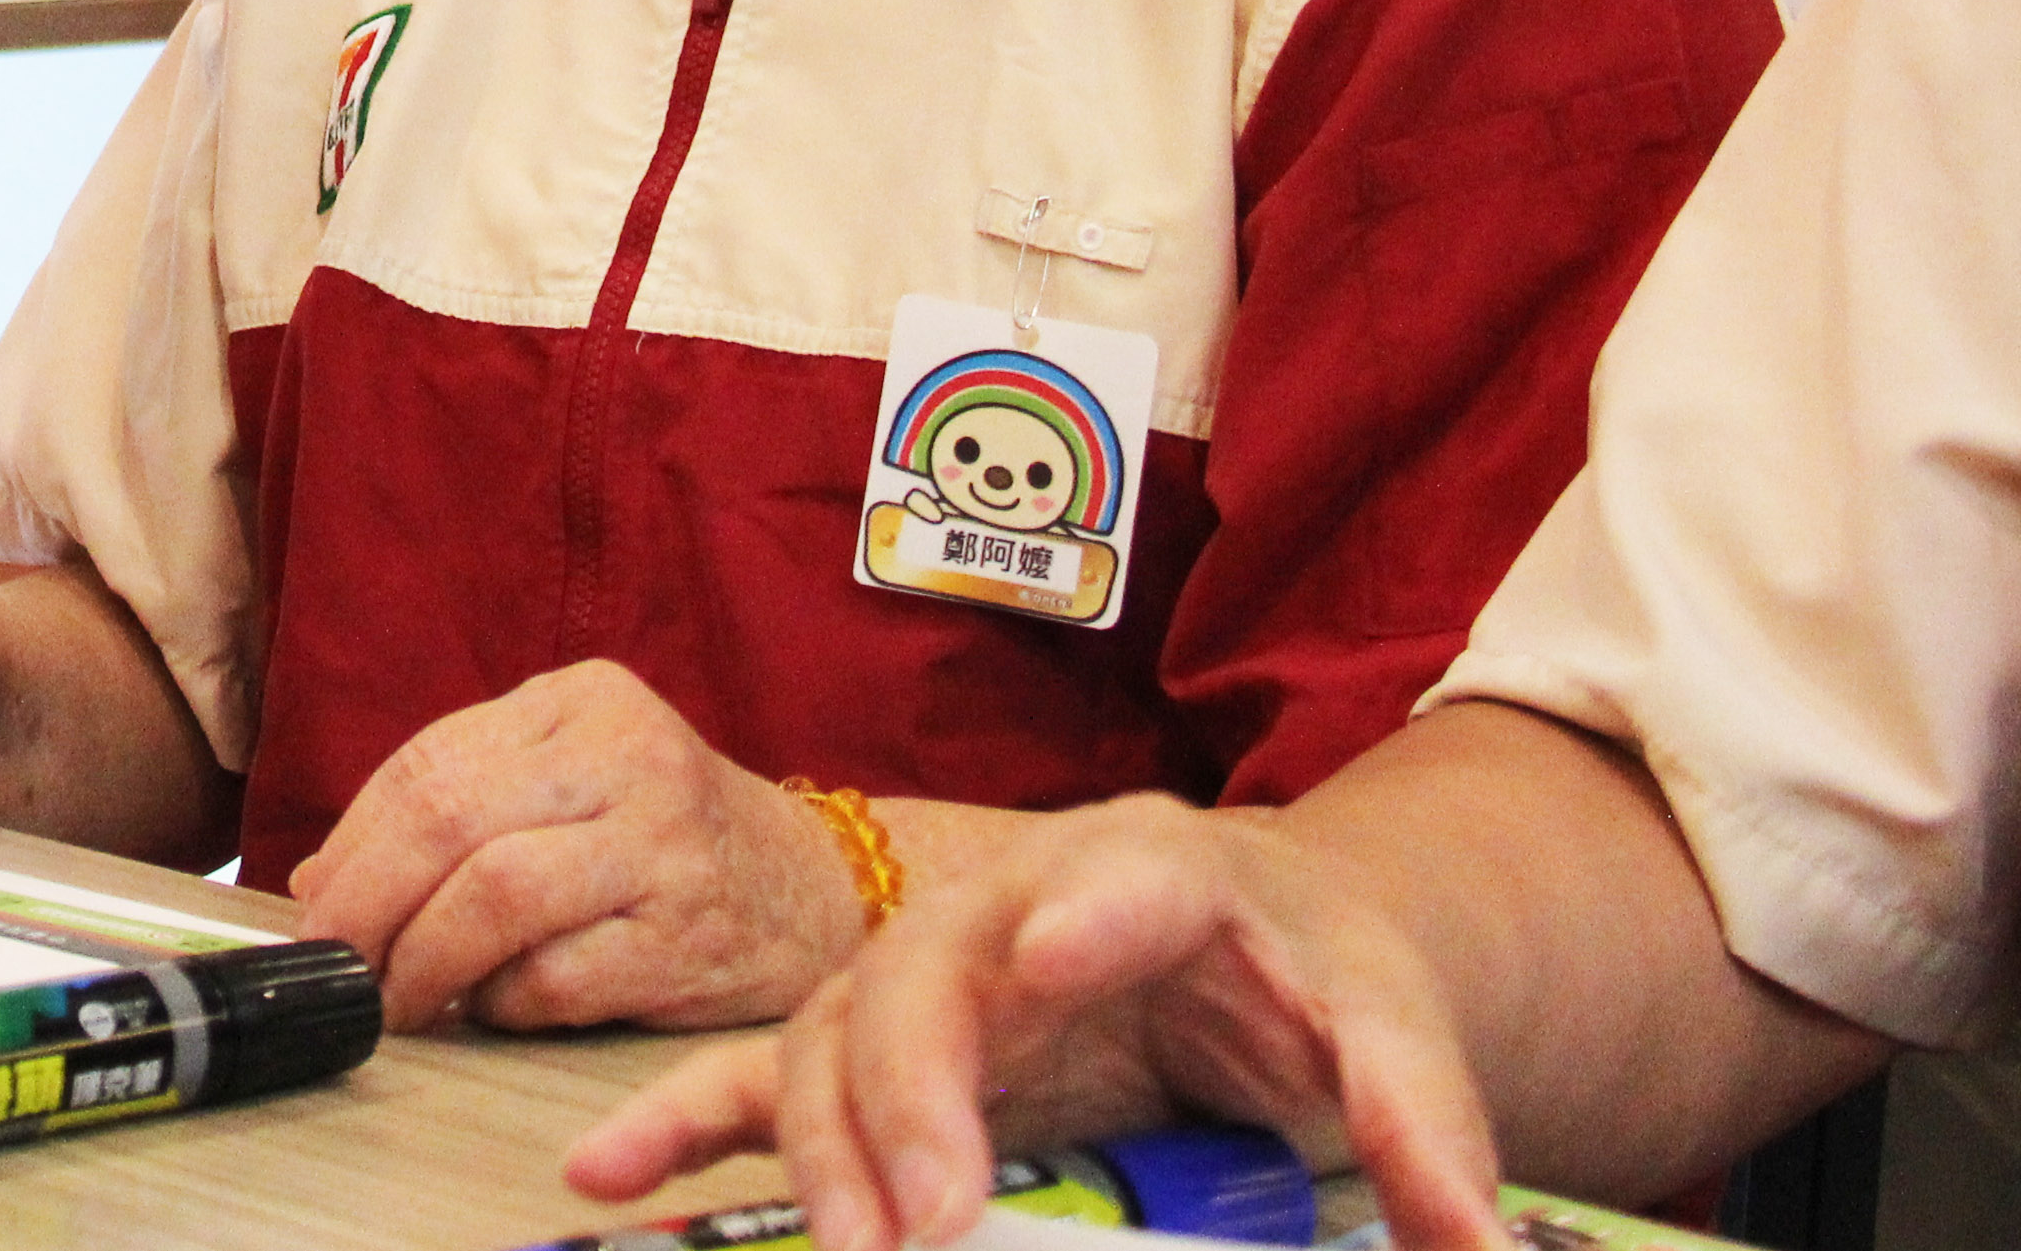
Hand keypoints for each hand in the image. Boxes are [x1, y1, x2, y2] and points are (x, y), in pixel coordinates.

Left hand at [290, 659, 866, 1031]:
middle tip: (336, 963)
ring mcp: (664, 845)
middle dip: (367, 903)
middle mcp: (626, 756)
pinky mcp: (689, 939)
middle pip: (447, 820)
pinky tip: (491, 1007)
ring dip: (421, 961)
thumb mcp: (569, 784)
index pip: (428, 763)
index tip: (314, 907)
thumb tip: (319, 879)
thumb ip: (456, 810)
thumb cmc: (668, 838)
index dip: (352, 844)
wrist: (824, 890)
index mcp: (582, 700)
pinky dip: (500, 1002)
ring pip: (493, 896)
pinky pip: (554, 978)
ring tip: (398, 998)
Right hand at [558, 794, 1511, 1250]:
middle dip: (915, 1089)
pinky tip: (604, 1176)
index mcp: (1159, 869)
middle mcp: (1015, 903)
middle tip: (929, 1213)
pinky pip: (756, 1074)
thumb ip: (1429, 1128)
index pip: (1130, 877)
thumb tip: (1478, 1247)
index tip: (1051, 956)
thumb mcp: (1397, 1028)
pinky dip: (677, 1119)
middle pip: (933, 970)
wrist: (1253, 936)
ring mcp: (929, 974)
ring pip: (833, 1034)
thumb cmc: (1311, 973)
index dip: (1089, 911)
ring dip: (825, 1144)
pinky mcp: (881, 1045)